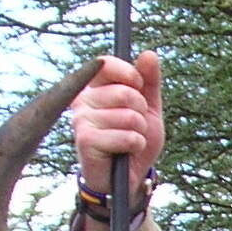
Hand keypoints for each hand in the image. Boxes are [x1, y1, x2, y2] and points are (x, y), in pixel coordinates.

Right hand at [71, 53, 164, 227]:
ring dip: (139, 131)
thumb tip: (149, 54)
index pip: (107, 64)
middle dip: (141, 111)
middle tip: (135, 124)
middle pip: (125, 92)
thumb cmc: (135, 139)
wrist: (128, 176)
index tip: (138, 88)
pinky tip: (126, 151)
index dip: (130, 75)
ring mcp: (82, 120)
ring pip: (129, 116)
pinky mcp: (85, 140)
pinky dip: (135, 145)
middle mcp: (83, 100)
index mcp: (96, 87)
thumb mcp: (148, 108)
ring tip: (130, 139)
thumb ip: (149, 81)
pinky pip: (126, 136)